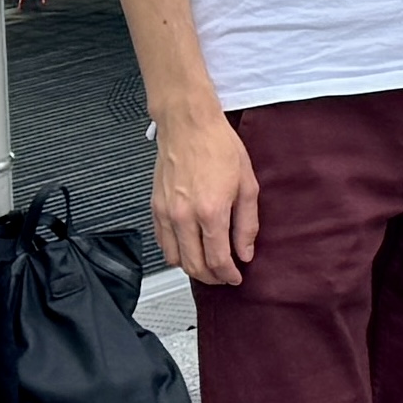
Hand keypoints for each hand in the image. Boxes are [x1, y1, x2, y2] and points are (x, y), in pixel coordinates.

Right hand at [149, 104, 258, 287]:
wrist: (188, 125)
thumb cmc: (219, 147)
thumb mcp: (247, 185)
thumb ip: (247, 224)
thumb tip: (245, 252)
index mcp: (211, 211)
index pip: (218, 259)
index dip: (228, 275)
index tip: (236, 277)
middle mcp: (184, 216)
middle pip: (194, 265)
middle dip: (211, 277)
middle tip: (224, 277)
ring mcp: (166, 213)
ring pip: (174, 258)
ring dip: (192, 268)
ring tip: (208, 265)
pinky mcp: (154, 207)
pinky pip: (162, 242)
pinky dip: (175, 253)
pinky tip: (189, 249)